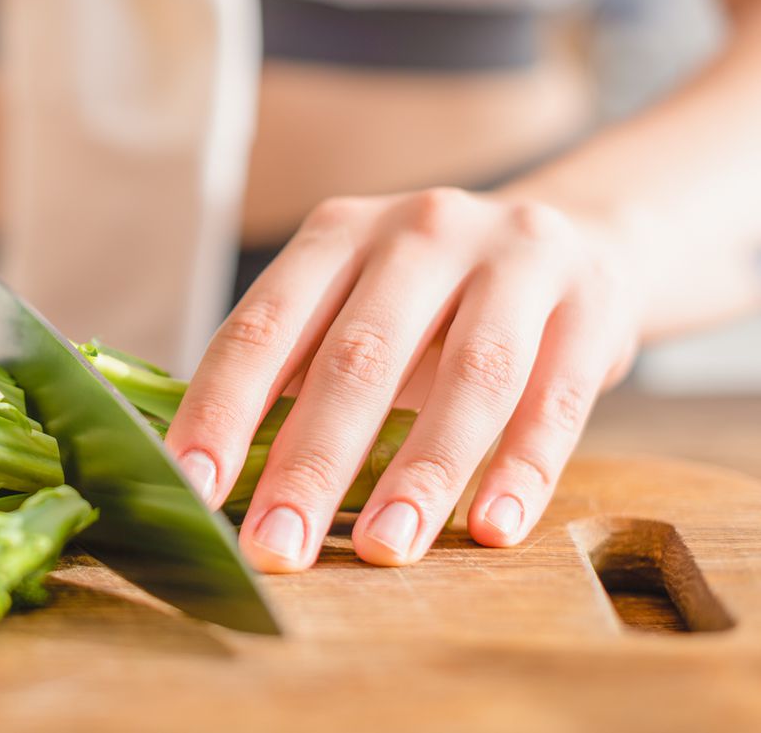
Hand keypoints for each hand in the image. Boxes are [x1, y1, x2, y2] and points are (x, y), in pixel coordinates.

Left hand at [165, 187, 639, 571]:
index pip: (262, 328)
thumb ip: (292, 371)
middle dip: (310, 464)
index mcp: (335, 235)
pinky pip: (554, 397)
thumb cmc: (429, 301)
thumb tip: (205, 473)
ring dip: (420, 475)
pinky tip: (490, 529)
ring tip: (384, 551)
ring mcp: (510, 259)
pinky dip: (522, 469)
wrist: (575, 237)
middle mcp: (417, 233)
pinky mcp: (590, 301)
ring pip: (466, 377)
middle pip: (356, 358)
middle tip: (276, 549)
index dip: (221, 410)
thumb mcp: (353, 305)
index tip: (194, 491)